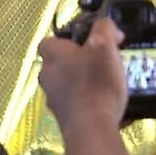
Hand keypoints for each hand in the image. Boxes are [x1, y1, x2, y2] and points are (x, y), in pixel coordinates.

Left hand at [37, 18, 126, 133]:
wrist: (92, 127)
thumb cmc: (96, 82)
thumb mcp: (104, 45)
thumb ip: (104, 28)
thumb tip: (108, 27)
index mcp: (51, 53)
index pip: (53, 39)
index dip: (71, 38)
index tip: (91, 42)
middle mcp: (46, 74)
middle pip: (61, 62)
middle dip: (81, 61)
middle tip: (103, 63)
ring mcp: (53, 97)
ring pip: (68, 83)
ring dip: (86, 81)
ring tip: (109, 83)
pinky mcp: (63, 115)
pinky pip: (77, 102)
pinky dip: (90, 100)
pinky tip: (108, 103)